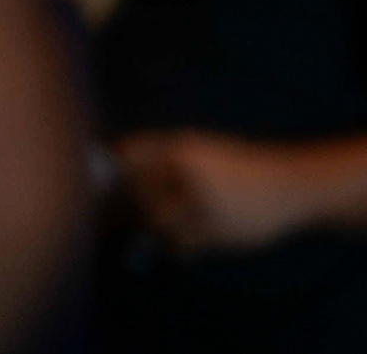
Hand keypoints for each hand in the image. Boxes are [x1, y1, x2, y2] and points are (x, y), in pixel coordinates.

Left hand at [120, 129, 366, 255]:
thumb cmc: (238, 167)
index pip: (127, 156)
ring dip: (153, 227)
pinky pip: (181, 245)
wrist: (291, 186)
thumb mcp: (201, 148)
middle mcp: (189, 173)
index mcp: (181, 148)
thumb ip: (160, 156)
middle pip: (137, 192)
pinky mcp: (219, 232)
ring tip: (163, 224)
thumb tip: (113, 168)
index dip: (111, 170)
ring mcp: (204, 204)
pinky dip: (176, 245)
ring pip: (156, 223)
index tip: (101, 183)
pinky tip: (185, 239)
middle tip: (127, 211)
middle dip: (130, 203)